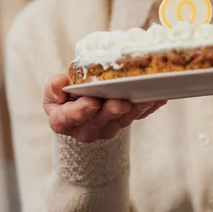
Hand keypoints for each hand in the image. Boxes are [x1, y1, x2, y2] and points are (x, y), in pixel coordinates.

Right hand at [43, 75, 166, 142]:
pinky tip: (159, 98)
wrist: (81, 111)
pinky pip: (137, 116)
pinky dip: (148, 107)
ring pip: (123, 119)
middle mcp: (86, 129)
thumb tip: (62, 84)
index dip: (80, 112)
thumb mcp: (53, 93)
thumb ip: (54, 88)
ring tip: (147, 97)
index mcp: (63, 120)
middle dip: (113, 111)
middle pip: (100, 120)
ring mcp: (107, 128)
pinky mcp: (123, 123)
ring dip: (136, 108)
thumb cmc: (65, 99)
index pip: (68, 118)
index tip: (91, 103)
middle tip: (122, 103)